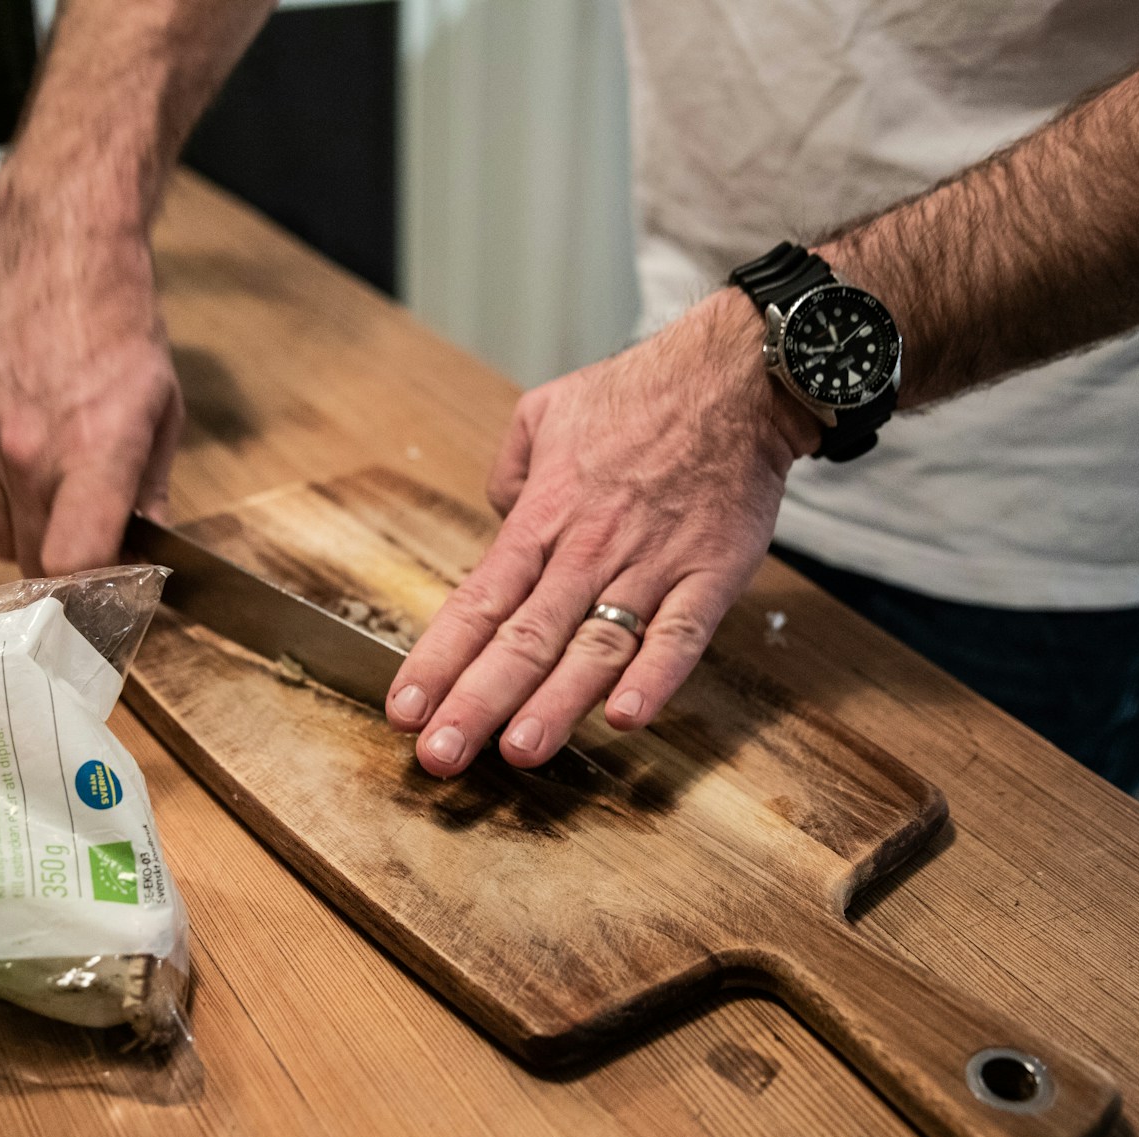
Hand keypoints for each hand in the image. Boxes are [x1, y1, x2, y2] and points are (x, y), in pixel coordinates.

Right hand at [0, 171, 182, 577]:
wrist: (59, 258)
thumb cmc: (120, 332)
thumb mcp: (161, 412)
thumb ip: (153, 492)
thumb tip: (150, 553)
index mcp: (93, 453)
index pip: (70, 564)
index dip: (87, 592)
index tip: (104, 591)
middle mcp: (28, 453)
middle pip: (34, 563)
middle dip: (63, 567)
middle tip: (87, 541)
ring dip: (23, 533)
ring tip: (52, 492)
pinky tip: (13, 471)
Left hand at [384, 288, 823, 776]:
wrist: (733, 376)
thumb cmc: (638, 394)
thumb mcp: (543, 412)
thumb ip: (510, 473)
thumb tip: (499, 518)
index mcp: (543, 518)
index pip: (478, 602)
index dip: (438, 661)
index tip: (405, 711)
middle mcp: (588, 552)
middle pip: (523, 640)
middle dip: (476, 703)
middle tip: (441, 757)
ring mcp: (651, 567)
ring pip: (595, 648)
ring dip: (556, 704)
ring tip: (520, 753)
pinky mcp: (711, 576)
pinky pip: (681, 635)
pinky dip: (655, 678)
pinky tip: (626, 718)